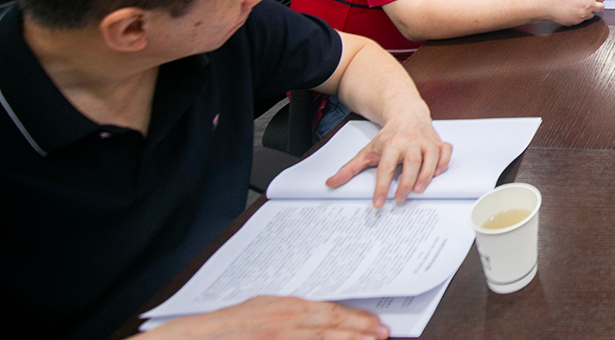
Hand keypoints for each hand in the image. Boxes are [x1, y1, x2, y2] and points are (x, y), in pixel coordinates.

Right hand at [144, 296, 388, 338]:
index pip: (332, 312)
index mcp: (289, 307)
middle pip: (333, 328)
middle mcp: (288, 323)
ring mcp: (282, 339)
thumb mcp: (267, 305)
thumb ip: (295, 310)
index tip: (376, 324)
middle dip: (361, 332)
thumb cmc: (233, 321)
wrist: (204, 335)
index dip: (357, 318)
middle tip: (383, 335)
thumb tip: (321, 313)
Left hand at [325, 103, 450, 206]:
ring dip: (426, 175)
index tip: (379, 203)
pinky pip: (445, 151)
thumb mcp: (367, 151)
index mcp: (392, 144)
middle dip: (407, 183)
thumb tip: (330, 183)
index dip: (382, 187)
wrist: (406, 113)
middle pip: (411, 163)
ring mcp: (426, 141)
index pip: (386, 168)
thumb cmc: (388, 136)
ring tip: (419, 190)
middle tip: (400, 199)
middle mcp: (410, 141)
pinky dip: (443, 162)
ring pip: (431, 157)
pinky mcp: (437, 141)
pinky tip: (436, 173)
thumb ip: (350, 169)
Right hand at [539, 0, 606, 23]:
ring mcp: (583, 14)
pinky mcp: (577, 21)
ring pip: (592, 14)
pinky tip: (572, 9)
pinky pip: (583, 19)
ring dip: (588, 10)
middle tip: (589, 0)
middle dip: (597, 4)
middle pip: (601, 7)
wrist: (546, 1)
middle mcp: (589, 4)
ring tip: (577, 4)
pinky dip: (580, 15)